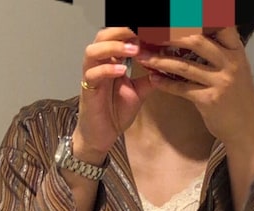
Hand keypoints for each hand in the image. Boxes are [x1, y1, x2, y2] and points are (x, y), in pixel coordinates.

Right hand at [75, 27, 158, 157]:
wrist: (103, 136)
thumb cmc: (116, 113)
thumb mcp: (139, 92)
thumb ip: (149, 78)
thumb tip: (165, 66)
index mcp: (111, 60)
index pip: (118, 37)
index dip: (131, 32)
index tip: (150, 32)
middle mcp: (99, 64)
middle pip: (103, 36)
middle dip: (121, 31)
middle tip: (140, 33)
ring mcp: (91, 75)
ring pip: (94, 51)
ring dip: (113, 47)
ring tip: (133, 50)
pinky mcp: (87, 90)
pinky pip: (93, 74)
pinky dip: (107, 69)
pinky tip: (122, 71)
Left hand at [134, 27, 253, 148]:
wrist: (246, 129)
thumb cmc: (238, 99)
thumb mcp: (235, 69)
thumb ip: (219, 52)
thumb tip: (195, 36)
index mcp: (235, 50)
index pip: (219, 24)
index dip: (198, 18)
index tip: (177, 17)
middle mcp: (229, 63)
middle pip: (196, 40)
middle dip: (170, 35)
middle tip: (151, 34)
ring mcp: (219, 82)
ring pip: (184, 66)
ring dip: (160, 60)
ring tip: (144, 57)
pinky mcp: (209, 101)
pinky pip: (182, 89)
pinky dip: (165, 84)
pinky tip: (154, 79)